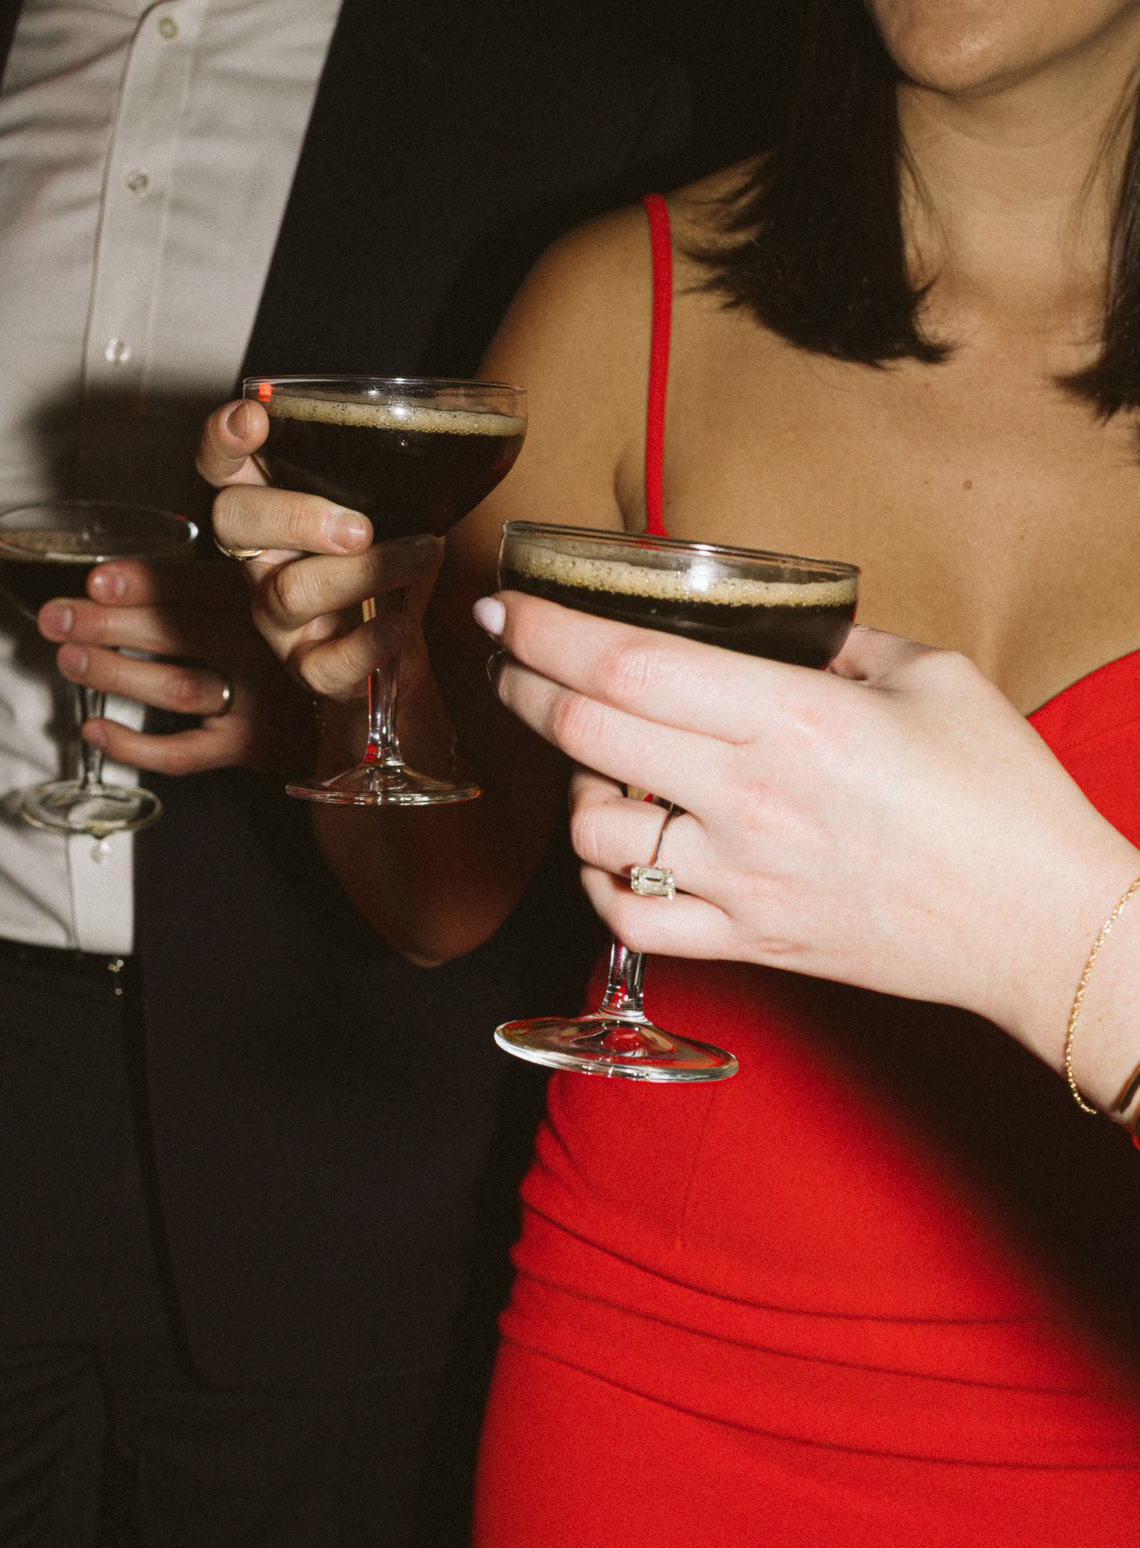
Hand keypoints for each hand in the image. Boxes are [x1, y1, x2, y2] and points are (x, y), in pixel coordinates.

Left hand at [38, 555, 315, 774]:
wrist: (362, 710)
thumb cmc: (307, 643)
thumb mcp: (286, 595)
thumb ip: (229, 579)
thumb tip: (137, 573)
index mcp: (267, 600)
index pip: (197, 587)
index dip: (144, 583)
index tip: (96, 579)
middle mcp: (263, 648)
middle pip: (178, 632)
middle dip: (108, 623)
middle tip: (56, 618)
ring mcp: (257, 700)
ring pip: (176, 687)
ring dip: (116, 673)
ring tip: (68, 661)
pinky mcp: (249, 746)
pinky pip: (184, 752)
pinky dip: (134, 745)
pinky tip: (96, 728)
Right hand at [195, 399, 442, 706]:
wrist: (398, 656)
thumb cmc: (384, 571)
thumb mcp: (385, 512)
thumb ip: (386, 474)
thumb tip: (430, 425)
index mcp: (269, 511)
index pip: (220, 467)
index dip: (222, 441)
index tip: (253, 418)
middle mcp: (259, 561)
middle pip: (234, 522)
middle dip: (296, 515)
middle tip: (360, 526)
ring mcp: (276, 619)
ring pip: (291, 591)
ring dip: (362, 572)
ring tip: (421, 555)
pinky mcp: (307, 669)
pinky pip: (325, 662)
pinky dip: (370, 642)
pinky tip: (399, 625)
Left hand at [483, 594, 1139, 1074]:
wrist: (1042, 923)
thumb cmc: (1003, 799)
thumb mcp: (933, 676)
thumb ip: (840, 644)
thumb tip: (778, 631)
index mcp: (796, 719)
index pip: (629, 666)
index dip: (547, 631)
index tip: (505, 605)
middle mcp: (753, 802)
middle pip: (587, 736)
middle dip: (524, 687)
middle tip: (510, 661)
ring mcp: (742, 882)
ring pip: (594, 835)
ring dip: (569, 789)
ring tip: (594, 764)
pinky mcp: (748, 942)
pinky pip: (629, 923)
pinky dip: (599, 883)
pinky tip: (615, 852)